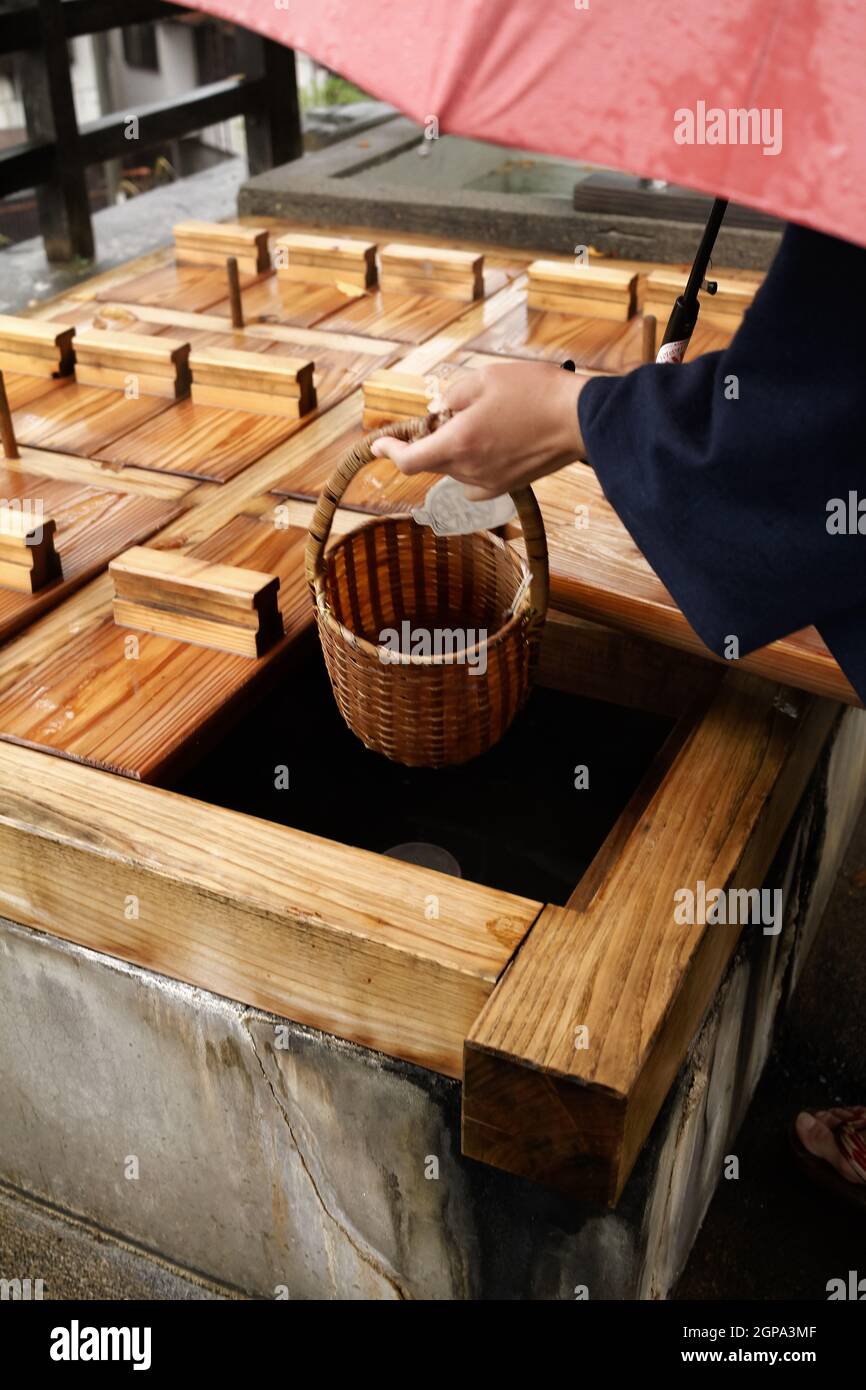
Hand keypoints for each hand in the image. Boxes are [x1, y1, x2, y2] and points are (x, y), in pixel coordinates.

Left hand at [370, 361, 588, 499]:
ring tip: (484, 421)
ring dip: (456, 450)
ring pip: (455, 470)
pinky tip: (490, 447)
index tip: (379, 445)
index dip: (390, 452)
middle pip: (432, 463)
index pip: (410, 460)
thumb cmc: (534, 393)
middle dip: (430, 441)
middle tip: (448, 415)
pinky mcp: (508, 486)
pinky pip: (475, 481)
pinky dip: (472, 466)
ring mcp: (489, 482)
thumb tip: (444, 411)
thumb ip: (454, 395)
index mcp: (459, 442)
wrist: (579, 419)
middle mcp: (470, 470)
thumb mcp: (485, 377)